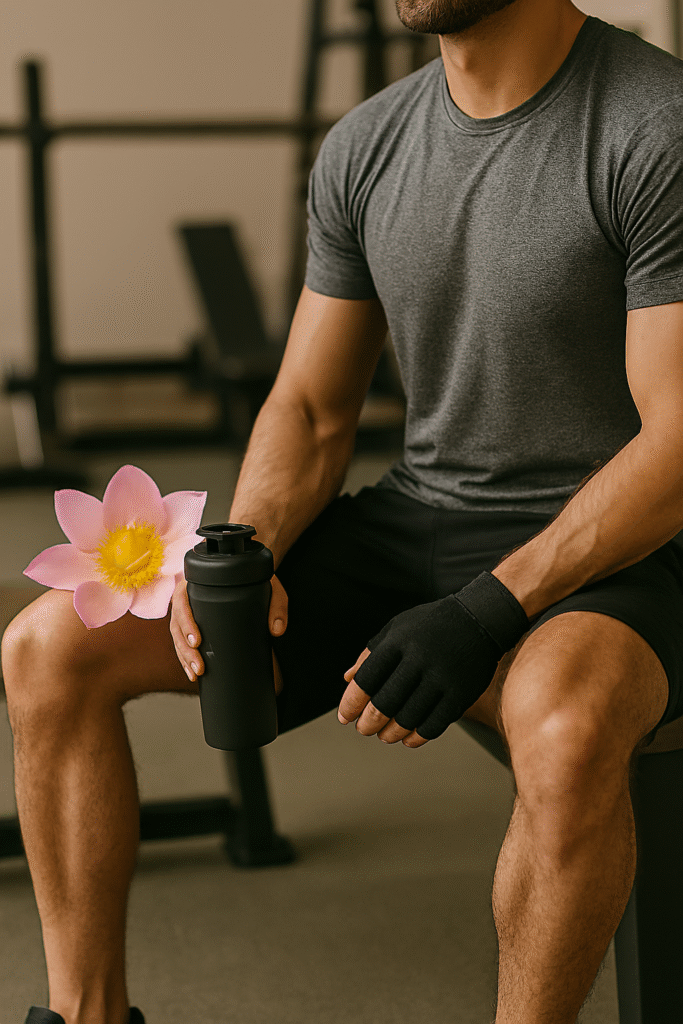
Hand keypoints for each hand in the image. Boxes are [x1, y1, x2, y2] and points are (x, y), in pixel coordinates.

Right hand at [170, 573, 287, 692]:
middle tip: (199, 667)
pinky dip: (185, 657)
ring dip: (184, 657)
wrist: (253, 575)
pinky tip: (191, 672)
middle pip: (177, 623)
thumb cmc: (258, 578)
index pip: (182, 600)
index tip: (197, 641)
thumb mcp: (270, 587)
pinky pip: (182, 640)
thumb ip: (277, 605)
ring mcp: (189, 610)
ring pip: (177, 635)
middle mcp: (189, 595)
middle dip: (185, 649)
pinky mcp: (194, 622)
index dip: (186, 622)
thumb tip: (277, 630)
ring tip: (195, 674)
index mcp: (198, 582)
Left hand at [337, 575, 528, 743]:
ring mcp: (442, 677)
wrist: (481, 618)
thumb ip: (371, 653)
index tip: (344, 717)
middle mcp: (419, 658)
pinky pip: (435, 724)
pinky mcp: (461, 693)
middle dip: (368, 722)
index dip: (351, 702)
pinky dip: (418, 736)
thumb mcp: (397, 628)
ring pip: (409, 717)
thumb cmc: (432, 624)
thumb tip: (347, 679)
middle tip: (363, 729)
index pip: (366, 679)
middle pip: (385, 702)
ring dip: (391, 733)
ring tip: (384, 735)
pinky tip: (408, 738)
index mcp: (398, 641)